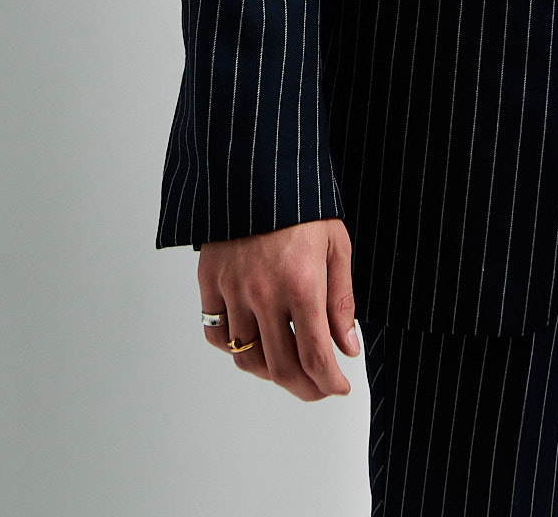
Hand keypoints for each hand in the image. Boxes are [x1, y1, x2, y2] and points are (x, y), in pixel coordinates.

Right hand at [198, 217, 358, 399]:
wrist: (256, 168)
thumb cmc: (303, 206)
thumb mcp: (336, 245)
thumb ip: (342, 301)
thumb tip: (347, 347)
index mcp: (302, 285)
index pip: (315, 357)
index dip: (329, 383)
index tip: (339, 387)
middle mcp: (264, 294)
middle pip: (282, 368)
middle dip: (306, 388)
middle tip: (319, 388)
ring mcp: (233, 291)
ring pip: (247, 358)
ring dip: (272, 374)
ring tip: (290, 367)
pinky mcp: (210, 282)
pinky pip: (217, 334)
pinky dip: (234, 348)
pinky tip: (254, 343)